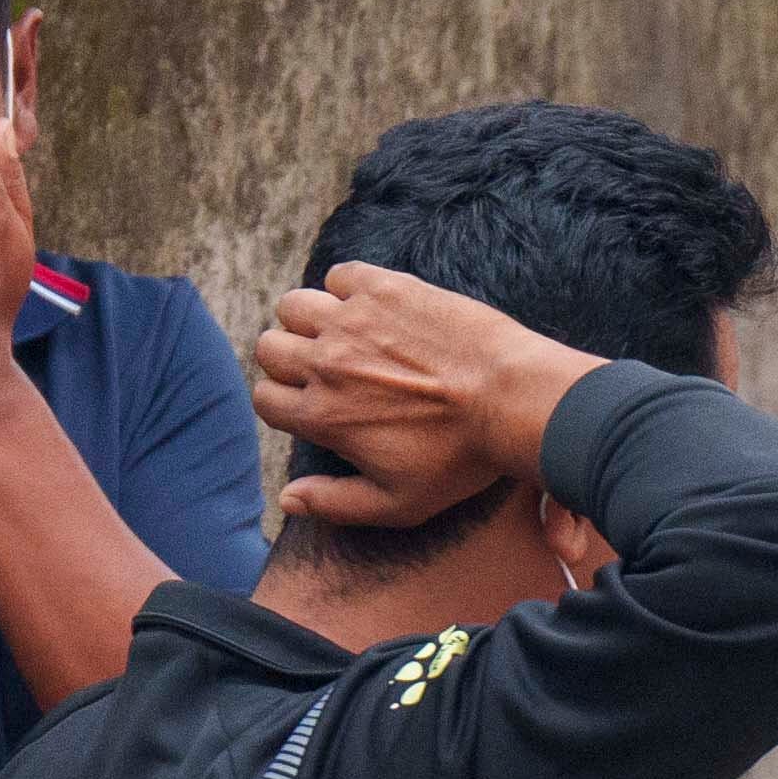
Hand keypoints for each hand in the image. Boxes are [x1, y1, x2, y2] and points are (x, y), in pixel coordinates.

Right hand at [252, 260, 601, 529]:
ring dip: (309, 319)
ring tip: (342, 332)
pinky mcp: (387, 289)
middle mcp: (328, 363)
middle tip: (327, 367)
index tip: (313, 401)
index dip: (284, 402)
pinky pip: (341, 275)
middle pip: (270, 348)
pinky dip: (348, 287)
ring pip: (294, 305)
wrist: (512, 399)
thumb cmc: (461, 458)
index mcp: (323, 416)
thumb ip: (335, 503)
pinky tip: (374, 306)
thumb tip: (287, 498)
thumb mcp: (398, 504)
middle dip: (290, 359)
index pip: (265, 399)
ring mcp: (355, 320)